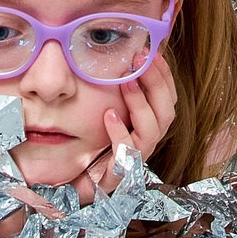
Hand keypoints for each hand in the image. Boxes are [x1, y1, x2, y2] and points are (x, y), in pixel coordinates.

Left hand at [72, 54, 176, 204]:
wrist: (69, 186)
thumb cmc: (88, 147)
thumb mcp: (102, 112)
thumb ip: (114, 90)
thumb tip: (120, 55)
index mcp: (147, 127)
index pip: (168, 98)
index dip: (164, 75)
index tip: (152, 52)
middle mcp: (146, 143)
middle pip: (166, 113)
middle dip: (156, 83)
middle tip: (141, 60)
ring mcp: (134, 161)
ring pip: (153, 133)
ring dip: (141, 104)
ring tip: (126, 81)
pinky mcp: (117, 177)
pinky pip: (126, 157)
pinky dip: (120, 134)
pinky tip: (108, 116)